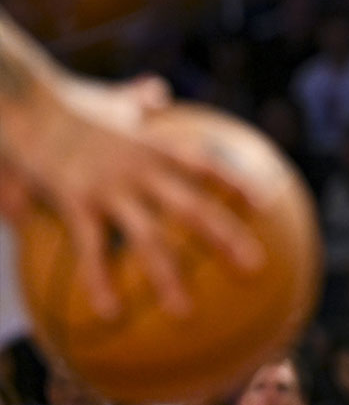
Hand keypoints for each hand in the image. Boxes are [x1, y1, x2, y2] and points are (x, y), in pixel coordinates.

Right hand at [0, 72, 262, 318]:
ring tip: (184, 313)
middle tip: (256, 267)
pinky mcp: (76, 203)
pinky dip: (100, 282)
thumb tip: (155, 90)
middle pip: (193, 207)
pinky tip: (109, 313)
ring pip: (147, 238)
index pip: (206, 164)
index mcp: (154, 147)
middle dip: (226, 237)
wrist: (25, 101)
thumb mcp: (110, 100)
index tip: (266, 206)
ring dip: (167, 277)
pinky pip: (91, 250)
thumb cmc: (68, 103)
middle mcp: (141, 169)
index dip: (236, 183)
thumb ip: (137, 99)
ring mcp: (110, 188)